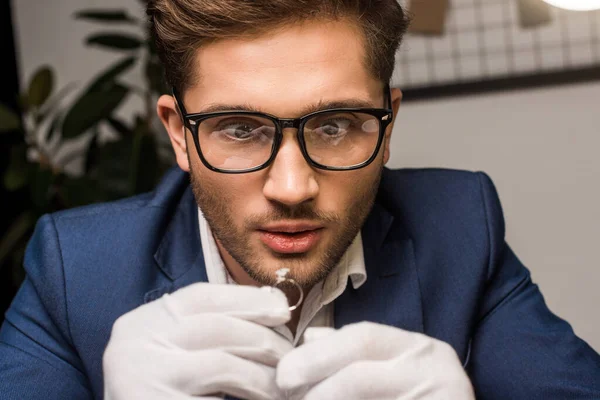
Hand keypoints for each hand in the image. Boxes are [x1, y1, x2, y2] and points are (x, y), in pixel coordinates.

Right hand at [103, 283, 292, 399]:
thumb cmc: (161, 388)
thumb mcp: (172, 348)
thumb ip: (208, 327)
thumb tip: (270, 305)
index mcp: (142, 323)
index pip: (200, 297)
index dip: (247, 299)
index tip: (282, 309)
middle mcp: (134, 345)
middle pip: (216, 328)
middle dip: (263, 340)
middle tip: (291, 357)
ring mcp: (142, 380)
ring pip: (222, 366)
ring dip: (262, 376)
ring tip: (283, 386)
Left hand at [277, 322, 473, 399]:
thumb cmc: (424, 399)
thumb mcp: (398, 369)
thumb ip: (356, 353)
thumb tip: (310, 341)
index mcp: (423, 350)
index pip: (365, 338)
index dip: (319, 354)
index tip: (284, 372)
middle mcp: (436, 372)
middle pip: (361, 372)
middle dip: (316, 382)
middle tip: (285, 391)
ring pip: (365, 396)